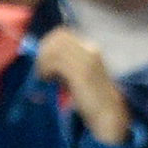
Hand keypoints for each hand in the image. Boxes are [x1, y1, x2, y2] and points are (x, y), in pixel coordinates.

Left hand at [33, 26, 129, 144]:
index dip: (48, 43)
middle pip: (58, 38)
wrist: (108, 113)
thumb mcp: (82, 74)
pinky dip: (45, 69)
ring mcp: (86, 60)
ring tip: (42, 75)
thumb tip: (45, 57)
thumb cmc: (94, 98)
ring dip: (43, 61)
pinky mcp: (81, 72)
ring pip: (54, 49)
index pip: (63, 34)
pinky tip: (45, 79)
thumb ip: (69, 63)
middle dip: (44, 50)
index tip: (42, 57)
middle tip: (39, 66)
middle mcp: (89, 50)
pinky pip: (55, 63)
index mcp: (91, 48)